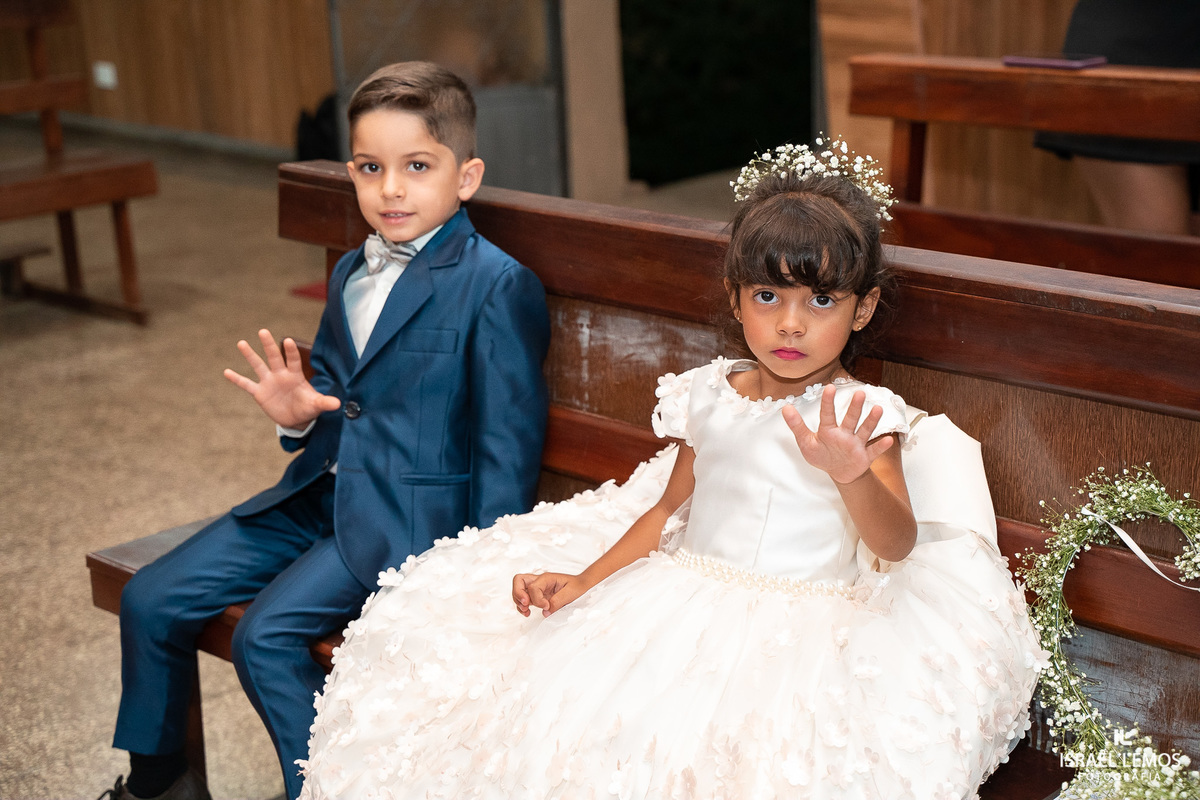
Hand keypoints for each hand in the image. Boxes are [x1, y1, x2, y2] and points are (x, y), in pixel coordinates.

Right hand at [223, 329, 341, 428]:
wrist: (296, 418)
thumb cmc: (308, 407)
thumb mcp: (316, 406)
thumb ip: (325, 403)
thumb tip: (338, 405)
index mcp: (295, 376)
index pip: (293, 361)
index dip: (290, 352)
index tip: (288, 340)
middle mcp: (281, 375)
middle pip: (274, 357)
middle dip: (269, 345)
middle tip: (263, 331)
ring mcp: (269, 382)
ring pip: (258, 366)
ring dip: (250, 355)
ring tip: (241, 343)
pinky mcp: (260, 393)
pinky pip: (246, 384)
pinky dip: (237, 379)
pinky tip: (226, 372)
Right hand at [513, 572, 587, 617]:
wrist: (583, 587)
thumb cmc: (578, 587)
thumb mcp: (571, 593)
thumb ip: (558, 601)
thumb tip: (545, 611)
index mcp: (547, 578)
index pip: (533, 587)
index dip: (537, 599)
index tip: (547, 607)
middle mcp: (539, 581)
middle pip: (518, 580)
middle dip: (518, 593)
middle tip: (525, 605)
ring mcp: (537, 588)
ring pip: (518, 590)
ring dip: (518, 601)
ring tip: (526, 611)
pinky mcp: (537, 596)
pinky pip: (523, 599)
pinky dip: (521, 606)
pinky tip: (527, 613)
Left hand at [782, 385, 894, 483]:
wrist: (839, 472)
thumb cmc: (822, 455)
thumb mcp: (806, 442)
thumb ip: (797, 426)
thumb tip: (785, 408)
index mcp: (828, 430)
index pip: (827, 414)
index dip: (828, 402)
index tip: (830, 387)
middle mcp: (844, 434)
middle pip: (850, 419)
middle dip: (855, 407)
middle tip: (859, 393)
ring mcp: (856, 444)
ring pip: (864, 431)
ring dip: (871, 421)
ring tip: (877, 409)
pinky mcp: (865, 456)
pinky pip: (874, 451)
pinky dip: (881, 446)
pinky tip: (888, 439)